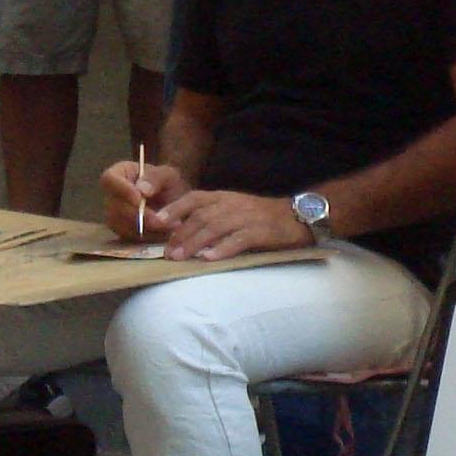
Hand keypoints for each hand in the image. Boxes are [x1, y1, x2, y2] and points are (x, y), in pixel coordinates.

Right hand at [100, 156, 189, 240]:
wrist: (174, 203)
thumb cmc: (168, 183)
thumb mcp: (167, 174)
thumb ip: (155, 178)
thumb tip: (142, 190)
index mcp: (117, 174)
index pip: (109, 179)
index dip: (122, 189)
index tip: (139, 198)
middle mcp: (110, 196)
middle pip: (114, 207)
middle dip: (138, 215)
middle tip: (160, 219)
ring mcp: (113, 216)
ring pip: (121, 225)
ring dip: (145, 227)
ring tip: (168, 225)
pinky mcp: (122, 232)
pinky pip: (130, 237)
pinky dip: (148, 236)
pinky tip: (164, 231)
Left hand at [153, 187, 314, 261]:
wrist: (296, 216)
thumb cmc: (260, 216)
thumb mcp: (233, 209)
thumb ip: (211, 217)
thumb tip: (181, 233)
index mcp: (224, 197)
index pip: (195, 198)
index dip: (176, 208)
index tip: (159, 221)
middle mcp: (233, 204)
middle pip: (202, 216)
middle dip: (182, 234)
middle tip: (168, 253)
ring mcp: (247, 217)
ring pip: (216, 227)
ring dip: (195, 243)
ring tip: (181, 258)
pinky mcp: (261, 232)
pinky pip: (239, 240)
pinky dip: (222, 249)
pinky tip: (209, 259)